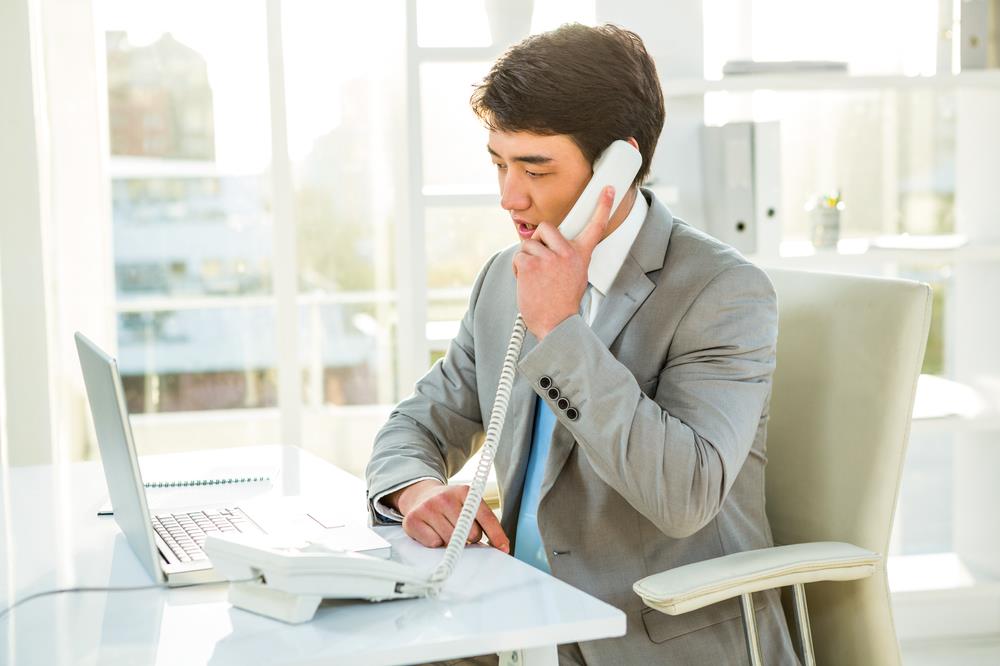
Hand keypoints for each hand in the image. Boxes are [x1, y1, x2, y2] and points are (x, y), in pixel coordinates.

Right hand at [389, 479, 509, 551]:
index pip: (486, 517)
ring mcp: (428, 507)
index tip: (503, 548)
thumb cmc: (449, 506)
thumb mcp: (468, 505)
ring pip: (451, 541)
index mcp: (465, 492)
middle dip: (469, 538)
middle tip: (461, 532)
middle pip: (470, 534)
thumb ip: (483, 522)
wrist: (420, 496)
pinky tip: (433, 532)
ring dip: (451, 542)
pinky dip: (435, 543)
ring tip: (446, 530)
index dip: (496, 535)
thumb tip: (500, 547)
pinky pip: (433, 544)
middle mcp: (446, 497)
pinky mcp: (413, 519)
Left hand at [512, 186, 613, 338]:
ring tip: (536, 279)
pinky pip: (519, 258)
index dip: (603, 206)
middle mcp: (567, 254)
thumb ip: (566, 258)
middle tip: (540, 261)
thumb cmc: (562, 303)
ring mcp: (549, 258)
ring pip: (528, 245)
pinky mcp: (531, 265)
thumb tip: (550, 247)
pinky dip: (519, 270)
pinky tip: (528, 283)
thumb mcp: (575, 276)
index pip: (595, 227)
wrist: (556, 325)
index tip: (608, 189)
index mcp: (580, 256)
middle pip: (544, 228)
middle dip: (537, 242)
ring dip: (527, 261)